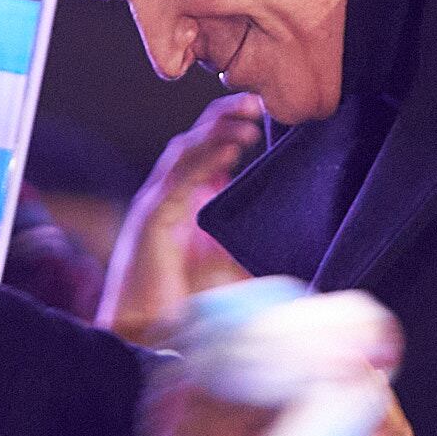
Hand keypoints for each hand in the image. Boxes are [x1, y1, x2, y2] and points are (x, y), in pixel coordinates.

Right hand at [99, 94, 261, 343]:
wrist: (145, 336)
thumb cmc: (182, 305)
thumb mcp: (227, 264)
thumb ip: (246, 244)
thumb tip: (291, 238)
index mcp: (181, 201)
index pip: (203, 149)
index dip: (227, 125)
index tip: (260, 111)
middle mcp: (166, 197)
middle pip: (192, 141)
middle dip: (222, 115)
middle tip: (256, 99)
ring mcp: (155, 207)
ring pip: (184, 153)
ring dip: (217, 130)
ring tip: (249, 116)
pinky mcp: (151, 222)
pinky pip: (179, 182)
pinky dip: (205, 161)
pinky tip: (231, 149)